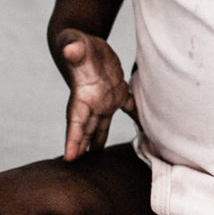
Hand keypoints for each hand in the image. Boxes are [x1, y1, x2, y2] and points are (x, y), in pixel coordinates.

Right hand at [52, 28, 136, 160]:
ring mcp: (103, 98)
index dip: (72, 140)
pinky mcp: (116, 91)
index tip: (69, 158)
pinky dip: (134, 117)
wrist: (82, 40)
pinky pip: (127, 108)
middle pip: (86, 130)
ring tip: (99, 161)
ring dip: (100, 140)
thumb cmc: (75, 41)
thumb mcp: (74, 43)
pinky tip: (144, 132)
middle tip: (82, 174)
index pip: (75, 121)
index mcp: (81, 94)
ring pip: (102, 125)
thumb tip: (71, 48)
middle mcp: (91, 101)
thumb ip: (73, 47)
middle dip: (84, 149)